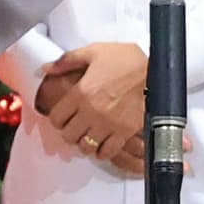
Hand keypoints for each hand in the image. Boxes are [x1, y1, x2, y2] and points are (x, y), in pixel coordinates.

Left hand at [37, 42, 148, 161]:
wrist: (157, 69)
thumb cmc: (125, 59)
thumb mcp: (93, 52)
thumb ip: (66, 61)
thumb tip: (45, 69)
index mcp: (81, 92)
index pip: (56, 118)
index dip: (56, 119)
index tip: (62, 117)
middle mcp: (91, 112)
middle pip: (68, 135)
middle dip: (69, 131)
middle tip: (75, 126)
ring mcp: (108, 124)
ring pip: (85, 147)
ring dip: (84, 142)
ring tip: (89, 135)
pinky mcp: (125, 132)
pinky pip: (107, 152)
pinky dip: (102, 150)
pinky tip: (103, 142)